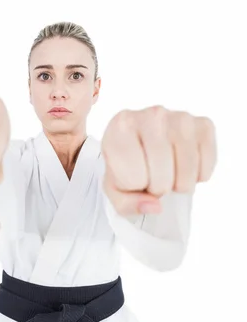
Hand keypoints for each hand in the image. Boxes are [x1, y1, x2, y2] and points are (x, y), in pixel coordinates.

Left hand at [101, 105, 216, 215]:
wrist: (143, 143)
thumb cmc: (126, 165)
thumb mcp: (115, 190)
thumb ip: (128, 204)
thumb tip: (155, 206)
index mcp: (121, 127)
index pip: (133, 179)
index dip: (133, 187)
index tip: (131, 175)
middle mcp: (152, 115)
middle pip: (162, 179)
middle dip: (158, 189)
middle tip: (152, 178)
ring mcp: (180, 117)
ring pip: (187, 174)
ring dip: (179, 184)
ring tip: (169, 173)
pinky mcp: (203, 125)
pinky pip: (207, 166)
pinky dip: (198, 176)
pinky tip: (183, 166)